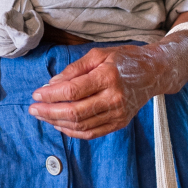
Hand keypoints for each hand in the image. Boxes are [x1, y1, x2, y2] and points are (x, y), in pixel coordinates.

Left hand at [29, 17, 187, 140]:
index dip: (50, 96)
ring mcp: (118, 113)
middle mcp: (114, 98)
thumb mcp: (98, 55)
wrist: (154, 72)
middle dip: (49, 112)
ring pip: (81, 125)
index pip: (72, 91)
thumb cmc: (125, 60)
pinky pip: (92, 133)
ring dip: (58, 123)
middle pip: (75, 112)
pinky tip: (60, 124)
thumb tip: (51, 84)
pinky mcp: (120, 123)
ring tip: (43, 116)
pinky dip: (73, 131)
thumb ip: (73, 70)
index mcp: (108, 76)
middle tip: (33, 109)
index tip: (36, 94)